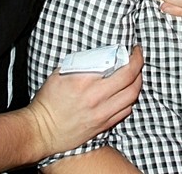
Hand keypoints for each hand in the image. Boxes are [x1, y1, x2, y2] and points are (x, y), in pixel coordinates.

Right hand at [28, 46, 143, 154]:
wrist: (42, 131)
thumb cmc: (48, 102)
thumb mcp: (59, 74)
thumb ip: (81, 64)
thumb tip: (99, 55)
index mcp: (85, 81)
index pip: (119, 67)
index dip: (132, 56)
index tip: (134, 49)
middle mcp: (97, 97)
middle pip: (131, 80)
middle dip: (139, 65)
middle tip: (138, 57)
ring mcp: (102, 113)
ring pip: (132, 96)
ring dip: (138, 82)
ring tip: (136, 74)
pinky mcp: (104, 125)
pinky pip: (126, 110)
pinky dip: (130, 99)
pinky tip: (127, 93)